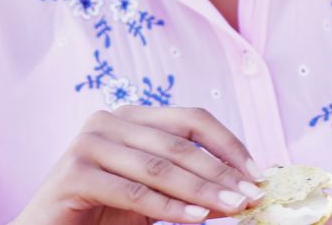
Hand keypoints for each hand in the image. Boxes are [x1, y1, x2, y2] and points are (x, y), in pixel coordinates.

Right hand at [10, 105, 264, 224]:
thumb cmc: (103, 215)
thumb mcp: (154, 196)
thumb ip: (190, 186)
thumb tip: (243, 189)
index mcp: (132, 117)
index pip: (192, 120)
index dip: (229, 145)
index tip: (258, 173)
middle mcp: (109, 120)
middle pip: (179, 144)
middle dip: (221, 173)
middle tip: (252, 195)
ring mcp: (88, 143)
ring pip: (159, 167)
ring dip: (202, 190)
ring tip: (233, 207)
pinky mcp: (73, 172)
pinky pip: (134, 191)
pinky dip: (169, 206)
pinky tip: (197, 218)